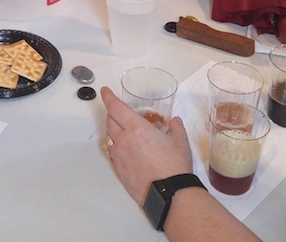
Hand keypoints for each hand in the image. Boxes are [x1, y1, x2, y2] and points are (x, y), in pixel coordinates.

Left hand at [100, 87, 193, 204]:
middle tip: (119, 111)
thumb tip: (175, 121)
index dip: (108, 97)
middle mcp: (123, 140)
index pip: (116, 108)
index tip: (104, 91)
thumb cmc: (174, 164)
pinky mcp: (119, 171)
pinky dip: (118, 147)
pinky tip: (128, 151)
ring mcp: (119, 156)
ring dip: (114, 131)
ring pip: (110, 138)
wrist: (169, 193)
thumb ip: (176, 127)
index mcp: (136, 128)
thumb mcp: (180, 141)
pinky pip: (114, 154)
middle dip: (112, 113)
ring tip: (125, 131)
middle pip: (110, 121)